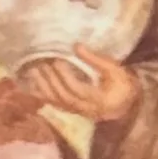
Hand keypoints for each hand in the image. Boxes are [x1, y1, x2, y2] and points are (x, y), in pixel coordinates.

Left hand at [21, 47, 138, 121]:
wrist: (126, 105)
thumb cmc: (122, 85)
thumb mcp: (115, 70)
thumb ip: (96, 59)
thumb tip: (76, 46)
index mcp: (99, 100)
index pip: (77, 90)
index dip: (65, 76)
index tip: (58, 60)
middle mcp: (86, 109)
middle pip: (64, 96)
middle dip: (51, 80)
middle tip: (42, 62)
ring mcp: (78, 112)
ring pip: (57, 102)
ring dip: (43, 87)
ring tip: (33, 70)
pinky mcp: (72, 110)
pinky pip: (54, 104)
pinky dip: (42, 95)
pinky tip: (31, 84)